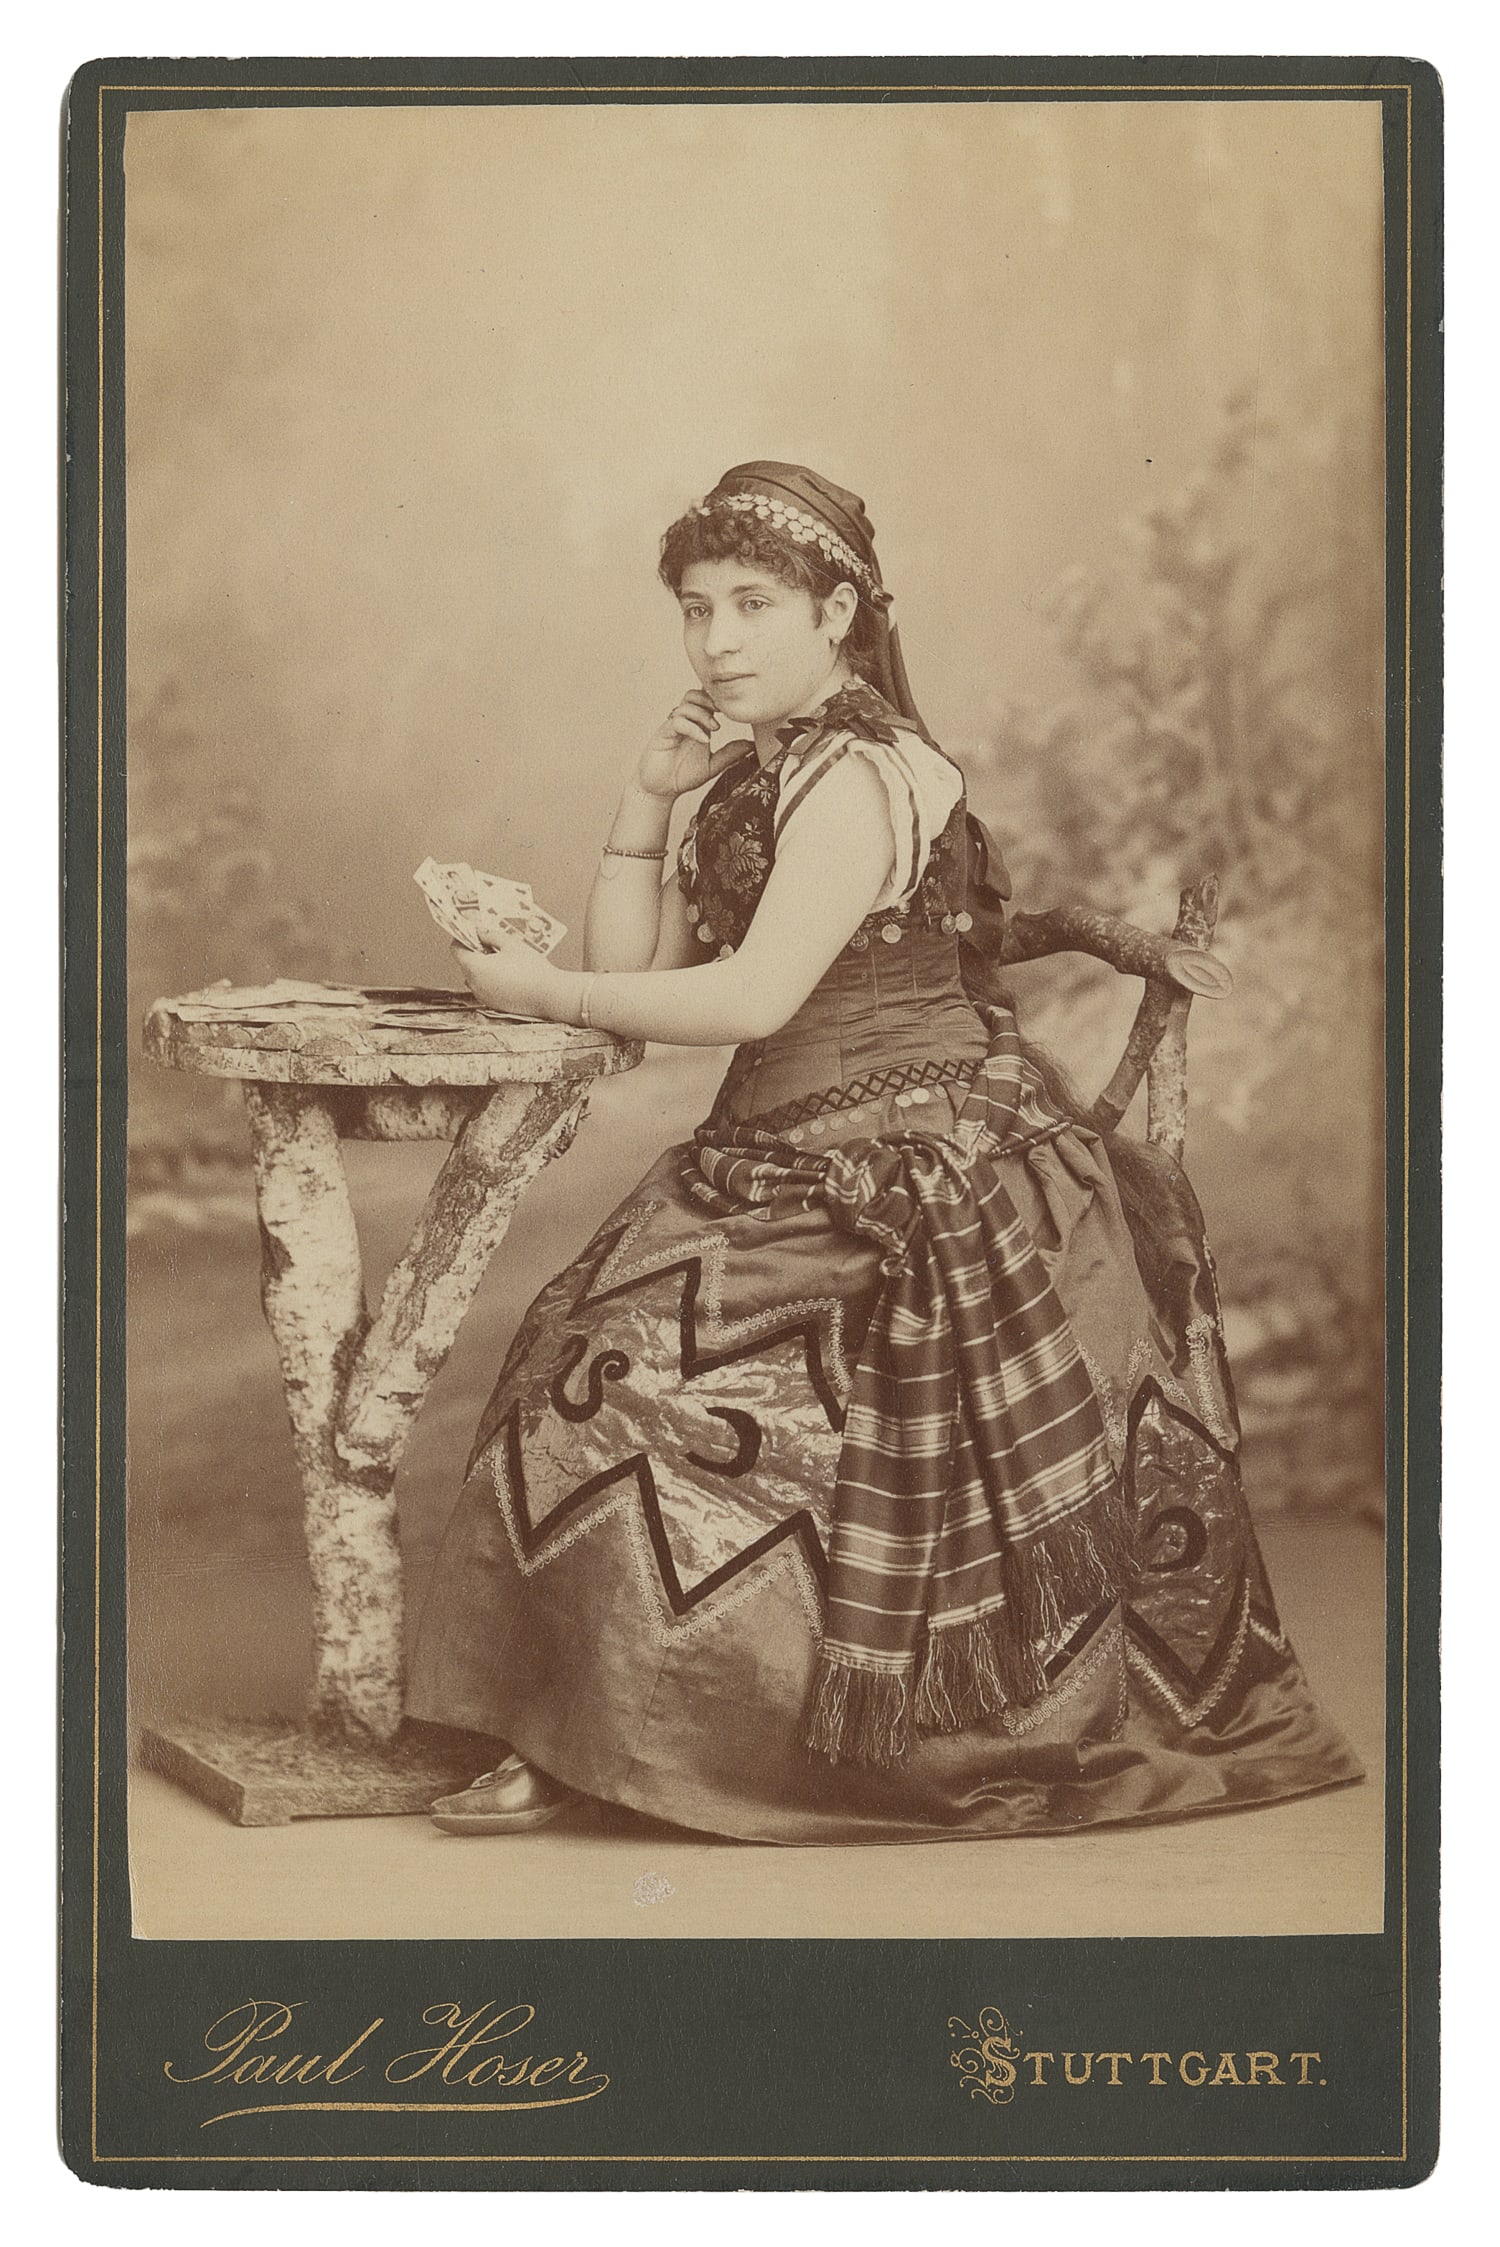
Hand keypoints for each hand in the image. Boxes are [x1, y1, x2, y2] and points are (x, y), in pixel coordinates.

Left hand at [452, 937, 563, 1021]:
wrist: (550, 995)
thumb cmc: (531, 968)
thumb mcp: (511, 944)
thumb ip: (491, 935)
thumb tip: (480, 932)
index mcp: (475, 967)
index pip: (456, 950)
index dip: (462, 938)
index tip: (472, 932)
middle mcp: (474, 984)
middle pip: (465, 964)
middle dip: (474, 952)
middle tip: (490, 942)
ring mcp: (483, 997)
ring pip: (475, 977)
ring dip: (482, 967)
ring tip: (501, 959)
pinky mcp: (494, 1005)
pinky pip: (485, 988)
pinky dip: (490, 980)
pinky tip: (508, 974)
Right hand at [636, 689, 752, 800]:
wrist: (660, 790)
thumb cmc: (682, 776)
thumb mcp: (712, 765)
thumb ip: (729, 754)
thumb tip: (751, 745)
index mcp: (697, 725)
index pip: (705, 701)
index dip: (718, 699)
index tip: (733, 709)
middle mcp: (684, 722)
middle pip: (694, 695)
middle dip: (710, 700)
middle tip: (724, 713)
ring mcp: (672, 727)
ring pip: (686, 705)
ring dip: (702, 713)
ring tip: (715, 729)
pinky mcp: (663, 735)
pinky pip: (676, 722)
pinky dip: (693, 728)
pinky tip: (704, 740)